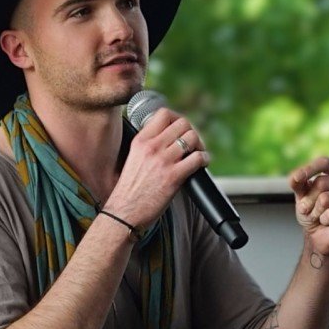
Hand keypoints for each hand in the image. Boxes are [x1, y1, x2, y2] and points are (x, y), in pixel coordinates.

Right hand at [104, 108, 208, 228]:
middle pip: (183, 123)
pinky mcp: (173, 176)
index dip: (177, 119)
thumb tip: (169, 138)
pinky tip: (202, 164)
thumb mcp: (134, 159)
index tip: (180, 130)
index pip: (164, 114)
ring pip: (192, 138)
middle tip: (192, 145)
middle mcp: (152, 147)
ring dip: (199, 146)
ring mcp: (163, 161)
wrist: (124, 213)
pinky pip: (197, 158)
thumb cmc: (130, 191)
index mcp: (140, 140)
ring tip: (197, 155)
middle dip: (192, 132)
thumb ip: (149, 146)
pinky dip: (204, 159)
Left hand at [289, 157, 328, 257]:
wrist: (319, 236)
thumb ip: (297, 182)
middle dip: (308, 199)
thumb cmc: (312, 211)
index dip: (309, 169)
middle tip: (308, 209)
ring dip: (316, 211)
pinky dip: (324, 220)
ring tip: (320, 216)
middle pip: (322, 182)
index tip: (297, 179)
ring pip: (326, 199)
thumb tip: (296, 177)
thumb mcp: (301, 195)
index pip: (325, 162)